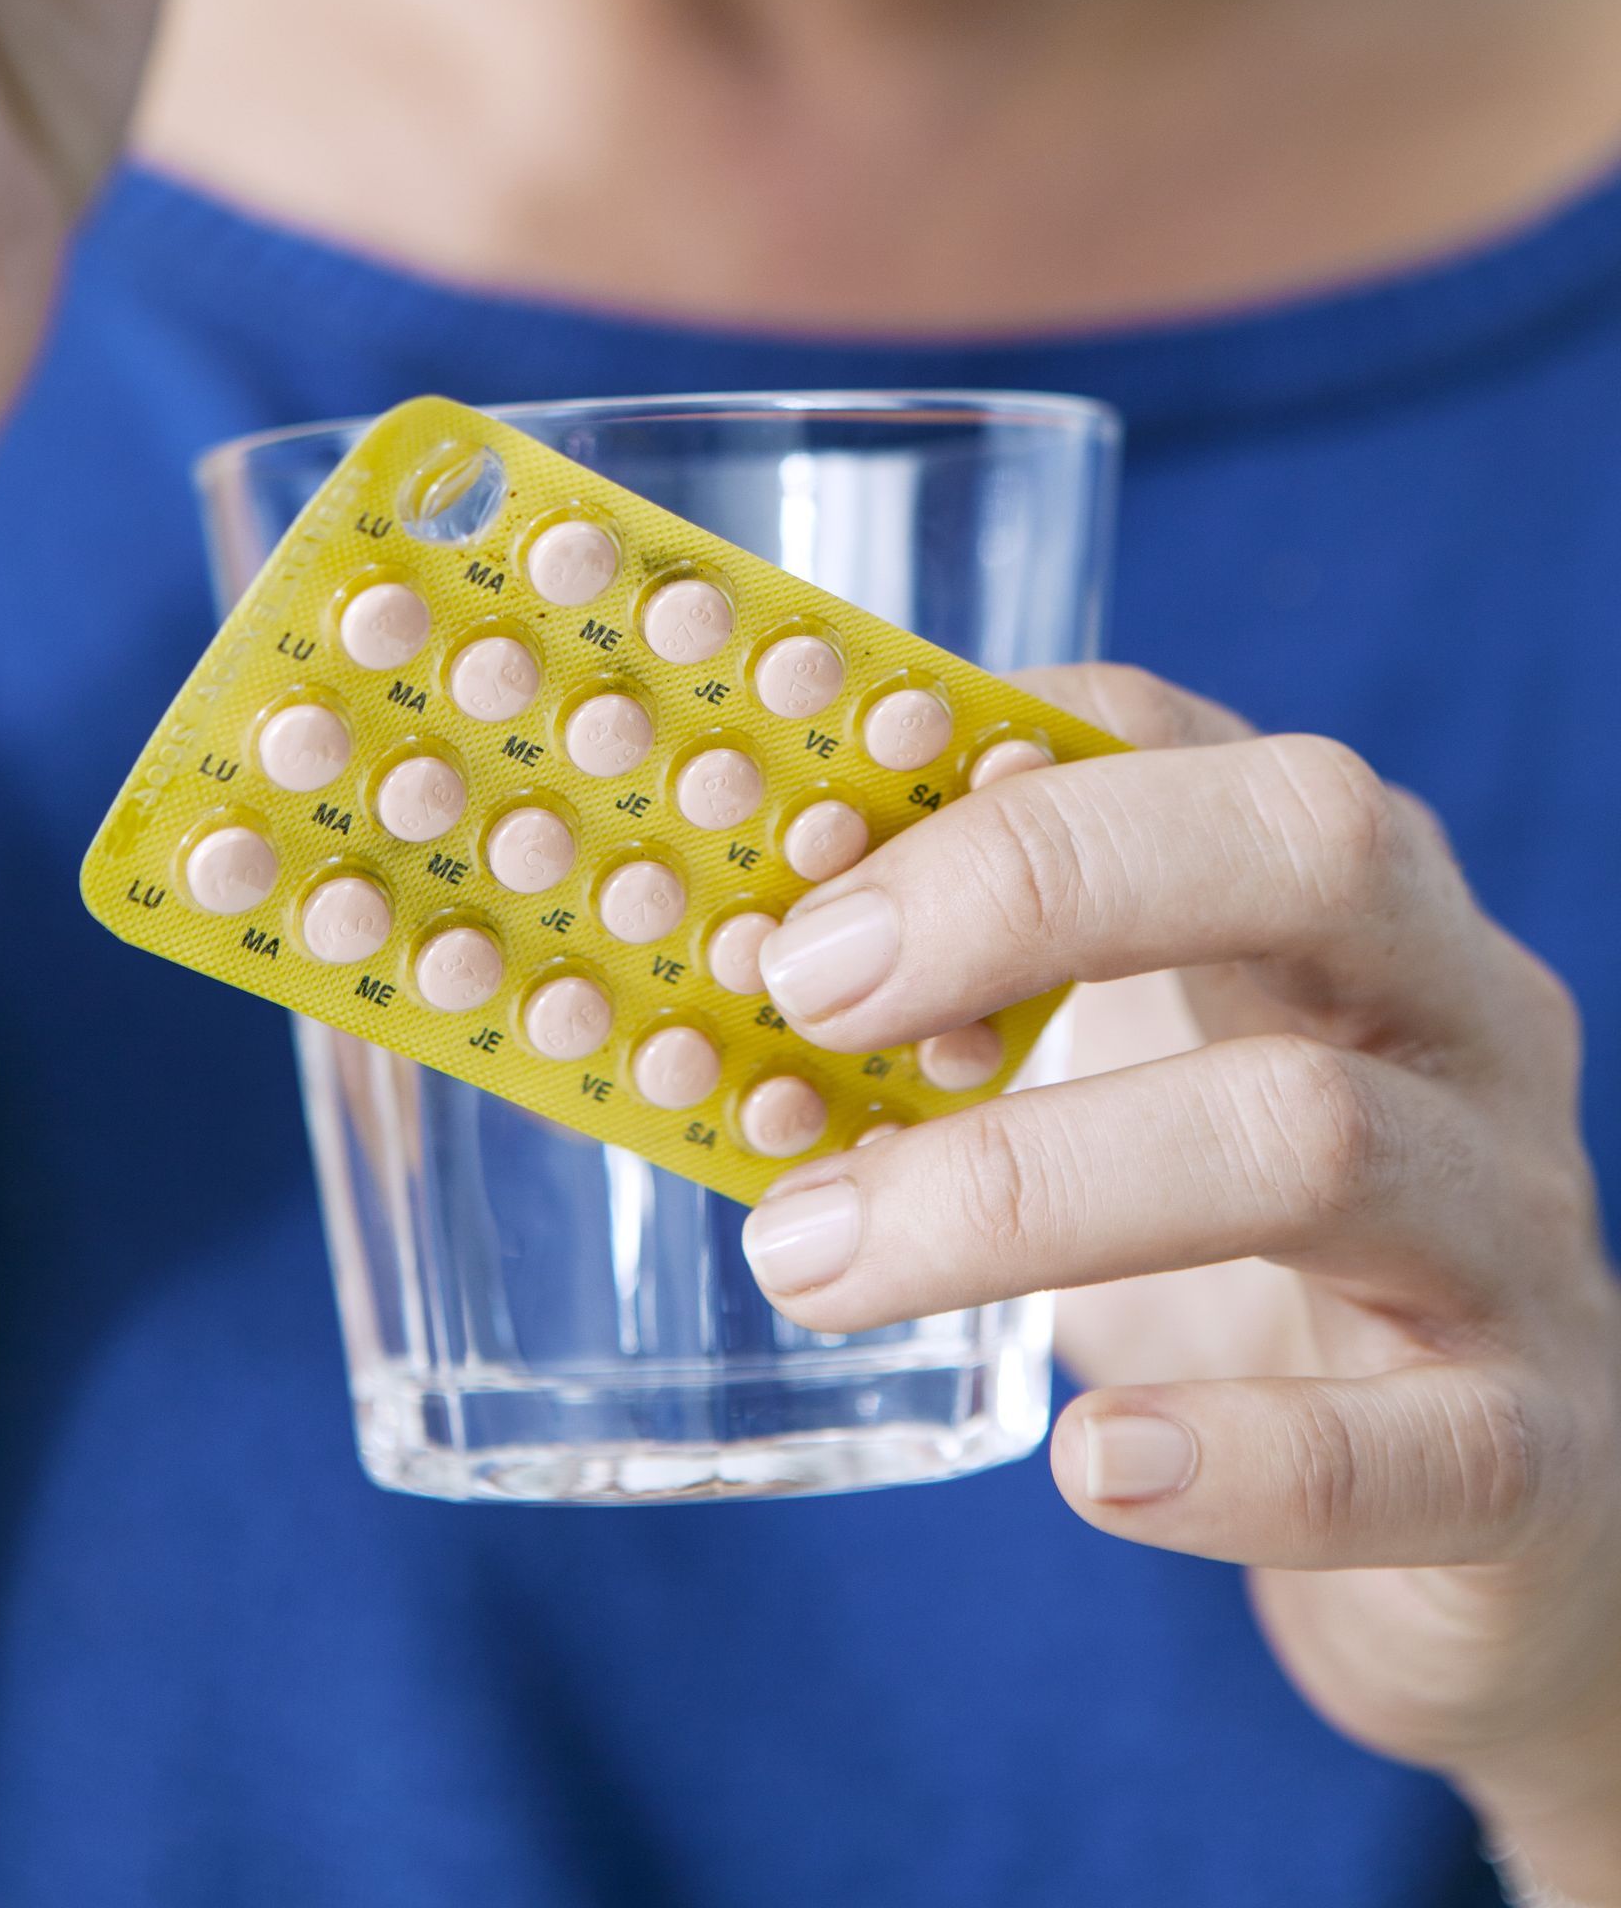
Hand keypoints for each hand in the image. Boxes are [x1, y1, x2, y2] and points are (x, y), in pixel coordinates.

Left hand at [743, 666, 1620, 1897]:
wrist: (1486, 1516)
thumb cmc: (1241, 1245)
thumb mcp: (1120, 1072)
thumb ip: (958, 1009)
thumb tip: (708, 957)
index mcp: (1328, 888)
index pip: (1168, 729)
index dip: (968, 763)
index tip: (780, 845)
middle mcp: (1450, 1007)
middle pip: (1307, 844)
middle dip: (1034, 889)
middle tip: (804, 990)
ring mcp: (1509, 1217)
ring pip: (1316, 1138)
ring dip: (1026, 1191)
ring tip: (813, 1259)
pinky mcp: (1540, 1448)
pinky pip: (1427, 1445)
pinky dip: (1250, 1456)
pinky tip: (1093, 1470)